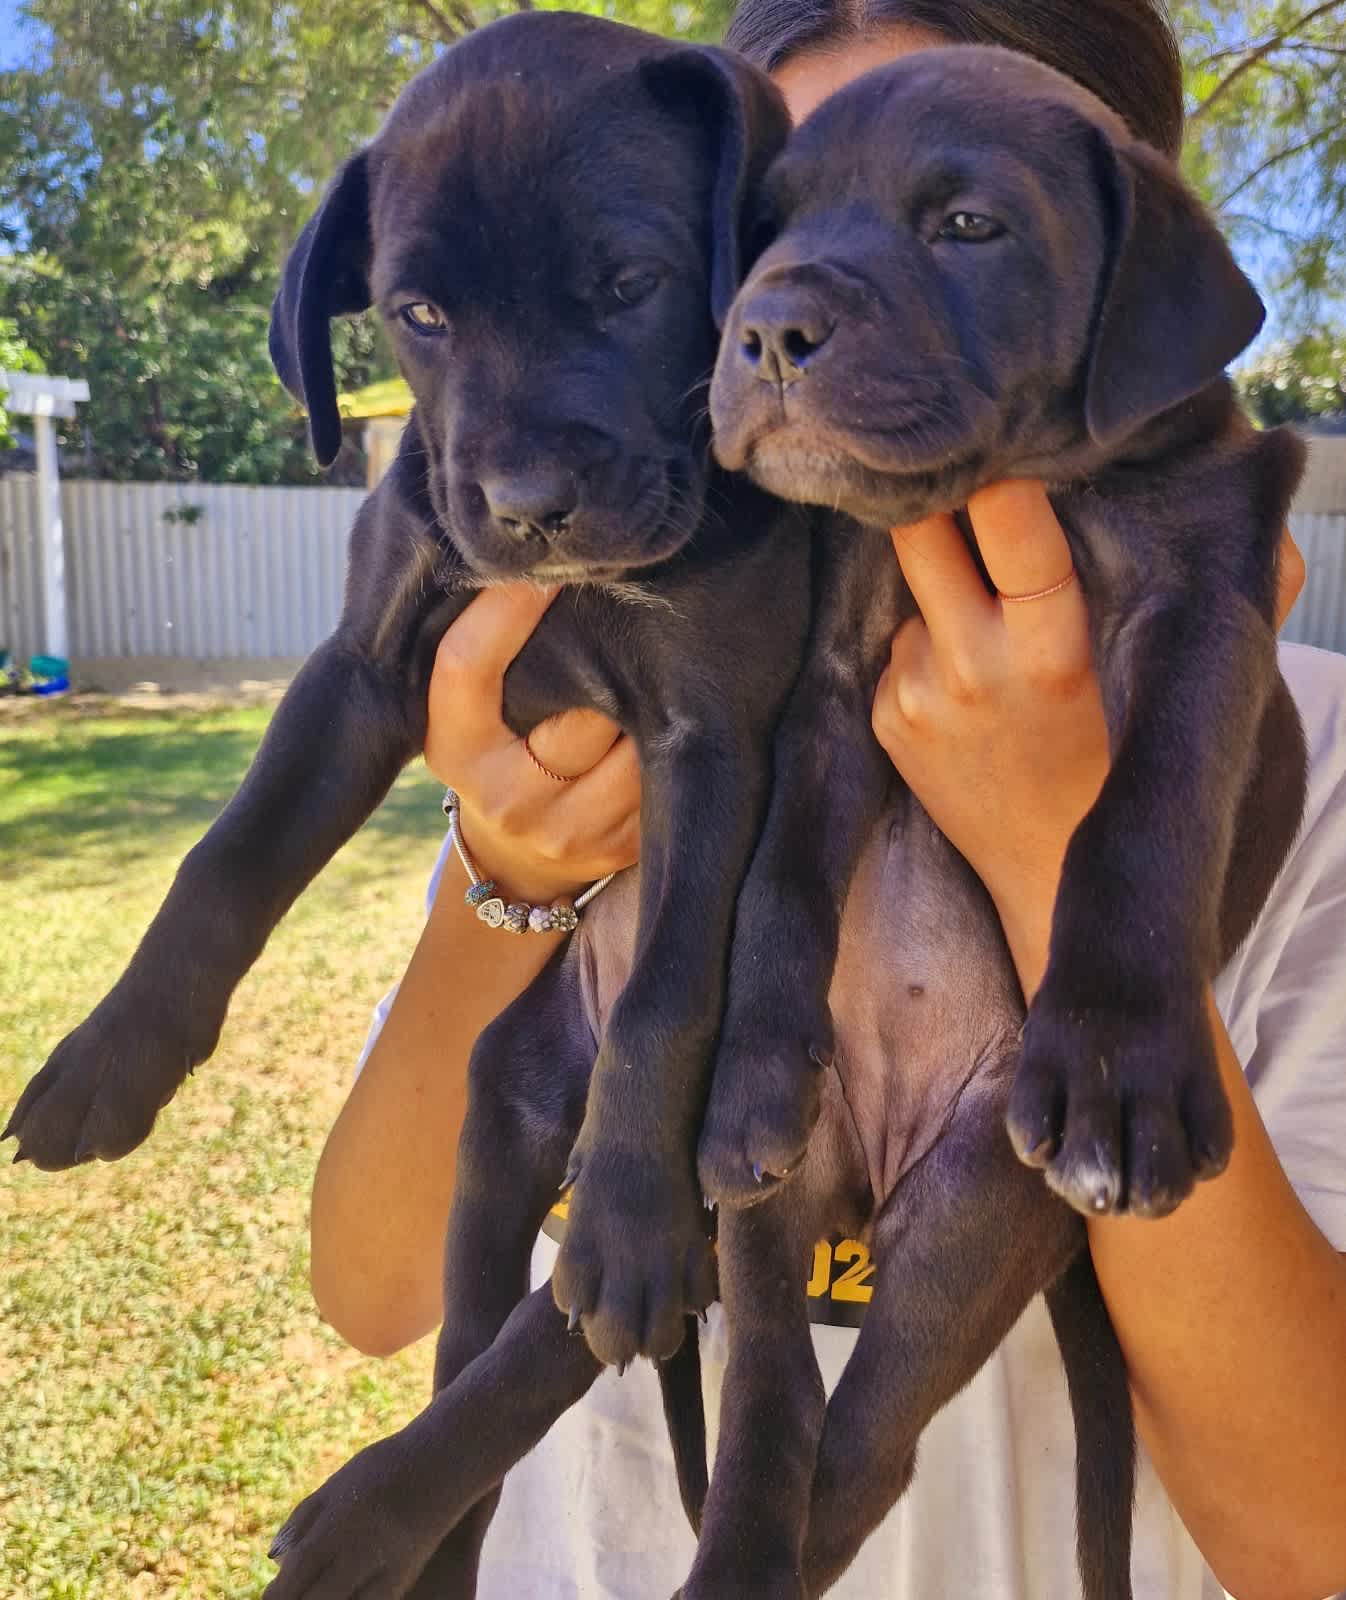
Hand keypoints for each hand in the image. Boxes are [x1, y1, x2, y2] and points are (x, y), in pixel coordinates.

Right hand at [425, 587, 640, 903]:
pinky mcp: (617, 849)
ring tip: (663, 674)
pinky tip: (671, 724)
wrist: (515, 863)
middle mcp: (507, 799)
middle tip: (635, 619)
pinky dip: (669, 746)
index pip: (467, 665)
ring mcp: (566, 833)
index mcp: (455, 750)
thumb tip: (539, 566)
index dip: (505, 608)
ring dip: (653, 709)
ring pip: (634, 749)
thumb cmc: (496, 754)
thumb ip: (488, 658)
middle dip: (612, 666)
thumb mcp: (467, 716)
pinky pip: (659, 782)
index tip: (547, 563)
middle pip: (581, 711)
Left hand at [871, 482, 1303, 995]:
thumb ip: (1240, 590)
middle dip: (933, 497)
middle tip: (956, 478)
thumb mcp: (1187, 681)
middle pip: (921, 534)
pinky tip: (966, 678)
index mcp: (1055, 651)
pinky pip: (896, 640)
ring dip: (944, 586)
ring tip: (990, 624)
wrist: (1050, 872)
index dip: (1001, 471)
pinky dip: (926, 640)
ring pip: (915, 588)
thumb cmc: (1129, 758)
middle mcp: (975, 669)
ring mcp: (918, 695)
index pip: (1008, 521)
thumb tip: (1268, 485)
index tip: (1008, 445)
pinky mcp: (883, 717)